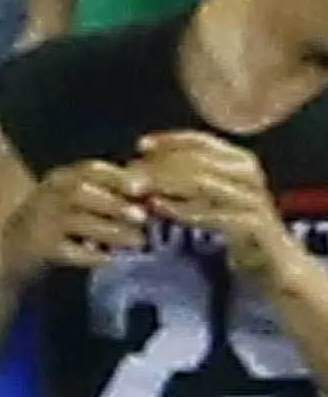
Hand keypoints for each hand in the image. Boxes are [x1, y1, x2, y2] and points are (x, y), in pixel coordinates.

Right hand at [0, 155, 150, 278]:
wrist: (10, 254)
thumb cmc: (54, 222)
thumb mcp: (72, 198)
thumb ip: (104, 191)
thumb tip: (147, 190)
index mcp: (59, 178)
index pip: (89, 170)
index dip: (117, 177)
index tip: (143, 187)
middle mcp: (46, 196)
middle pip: (81, 193)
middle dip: (115, 203)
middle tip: (143, 216)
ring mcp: (40, 223)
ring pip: (77, 222)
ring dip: (110, 230)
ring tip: (137, 241)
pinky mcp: (38, 250)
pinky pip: (68, 251)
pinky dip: (91, 256)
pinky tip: (110, 259)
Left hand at [137, 130, 298, 275]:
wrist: (268, 256)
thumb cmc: (230, 222)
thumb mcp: (207, 195)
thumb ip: (184, 178)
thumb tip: (141, 164)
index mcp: (241, 160)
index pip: (203, 141)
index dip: (171, 140)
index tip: (141, 145)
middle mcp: (249, 173)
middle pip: (198, 160)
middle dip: (160, 165)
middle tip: (129, 174)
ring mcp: (253, 198)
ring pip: (202, 183)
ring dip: (166, 184)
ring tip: (138, 190)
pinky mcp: (252, 223)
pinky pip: (211, 213)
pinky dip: (181, 209)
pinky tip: (157, 208)